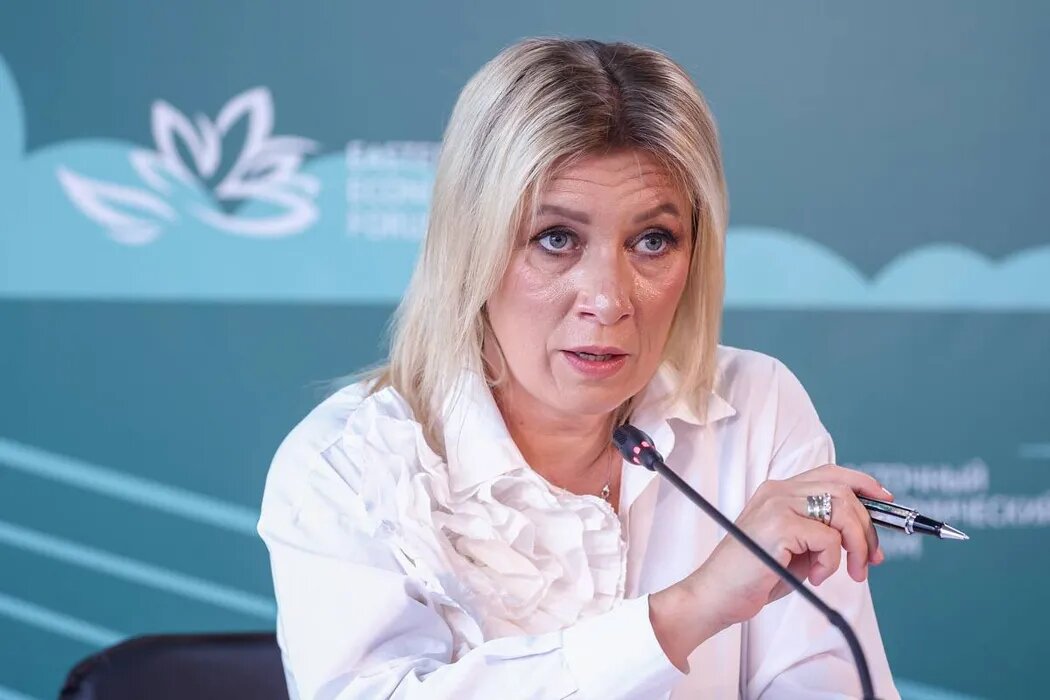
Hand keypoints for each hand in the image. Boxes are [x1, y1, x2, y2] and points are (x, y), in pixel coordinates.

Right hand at [692, 464, 890, 628]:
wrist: (715, 596)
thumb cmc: (753, 577)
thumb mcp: (795, 550)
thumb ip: (821, 534)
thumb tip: (864, 535)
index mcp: (779, 492)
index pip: (830, 473)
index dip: (863, 484)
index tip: (885, 502)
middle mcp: (777, 491)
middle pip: (843, 490)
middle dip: (867, 527)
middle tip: (870, 559)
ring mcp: (776, 505)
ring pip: (841, 509)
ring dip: (856, 545)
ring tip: (849, 571)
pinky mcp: (778, 525)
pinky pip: (828, 539)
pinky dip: (832, 562)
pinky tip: (816, 576)